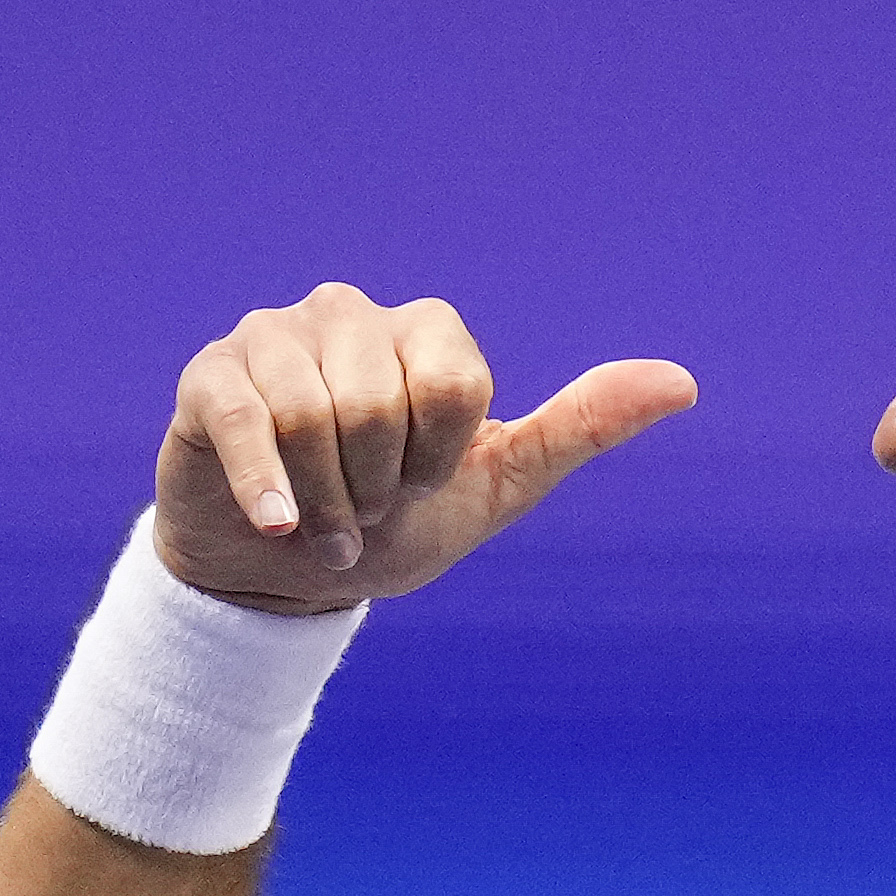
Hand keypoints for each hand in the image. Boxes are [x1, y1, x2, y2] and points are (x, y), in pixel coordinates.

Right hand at [154, 284, 695, 614]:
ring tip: (322, 521)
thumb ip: (582, 429)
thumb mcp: (498, 487)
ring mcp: (273, 336)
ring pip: (312, 414)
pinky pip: (249, 419)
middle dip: (378, 487)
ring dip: (327, 501)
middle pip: (379, 404)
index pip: (454, 388)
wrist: (284, 581)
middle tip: (366, 508)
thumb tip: (684, 382)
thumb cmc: (394, 526)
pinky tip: (283, 528)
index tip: (421, 485)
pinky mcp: (211, 377)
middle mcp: (349, 313)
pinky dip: (270, 488)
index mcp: (425, 331)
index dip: (438, 463)